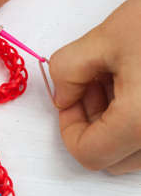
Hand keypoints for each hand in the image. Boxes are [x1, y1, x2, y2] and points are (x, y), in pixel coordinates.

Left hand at [49, 0, 140, 174]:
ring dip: (113, 119)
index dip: (68, 125)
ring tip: (117, 74)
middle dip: (91, 119)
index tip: (68, 98)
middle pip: (112, 157)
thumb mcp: (105, 38)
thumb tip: (63, 96)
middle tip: (90, 81)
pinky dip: (136, 117)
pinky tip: (136, 79)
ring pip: (133, 150)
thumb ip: (67, 72)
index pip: (88, 154)